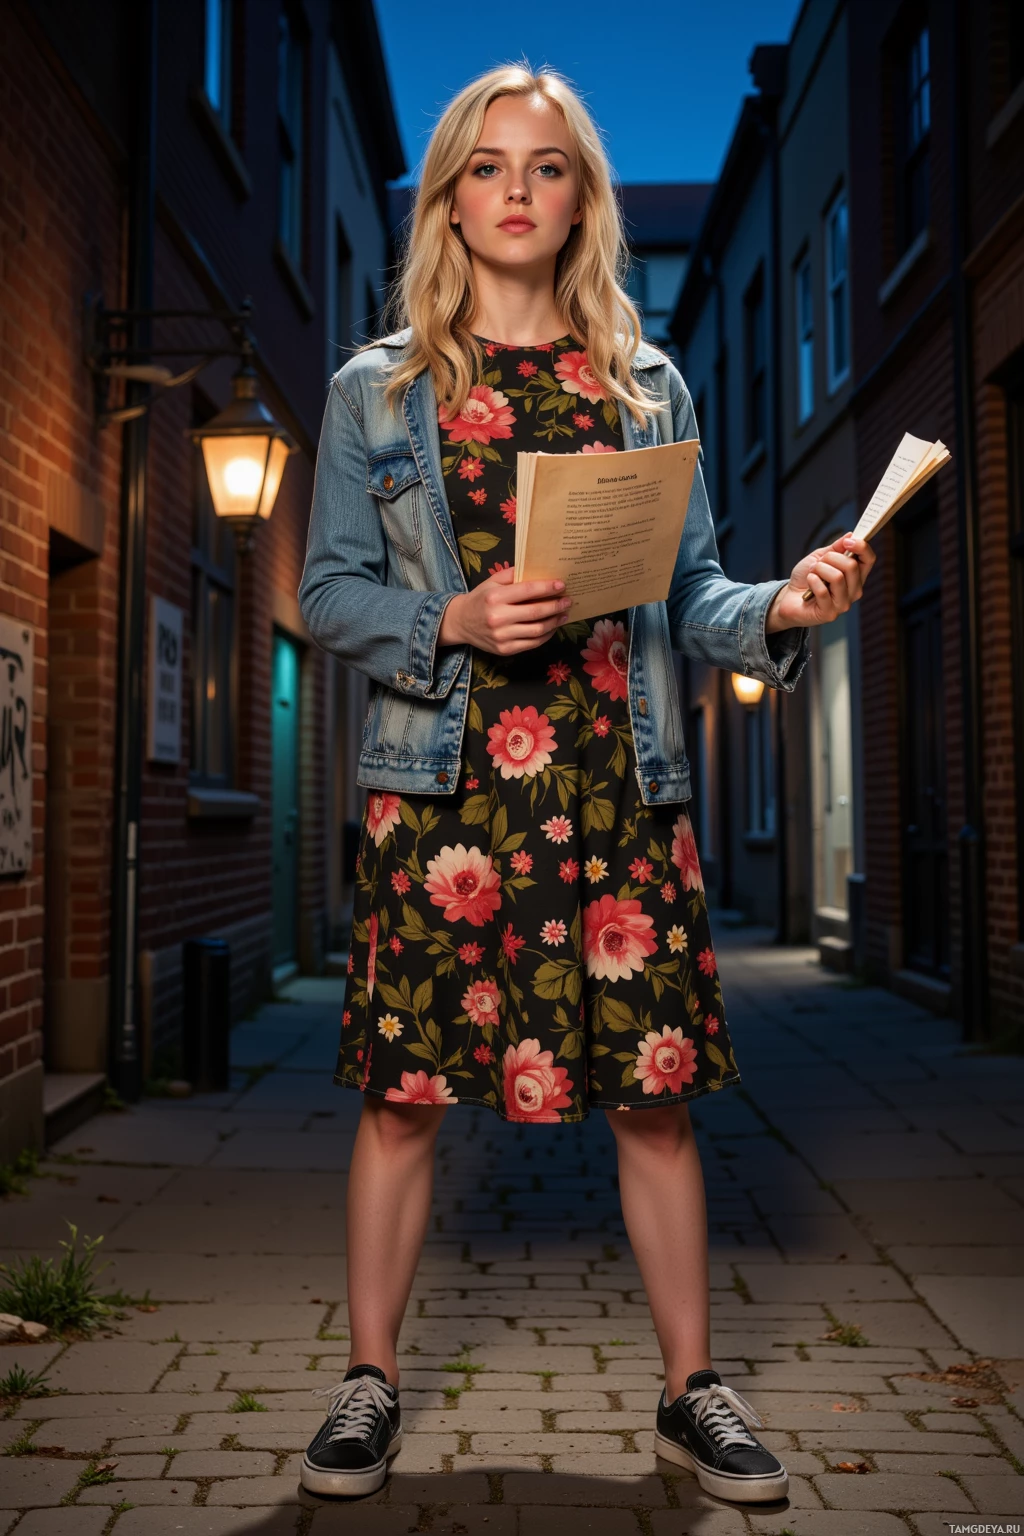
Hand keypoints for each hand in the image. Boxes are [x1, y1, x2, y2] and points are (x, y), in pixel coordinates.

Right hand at [438, 566, 572, 655]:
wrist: (460, 623)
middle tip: (568, 601)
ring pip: (537, 630)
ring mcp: (502, 636)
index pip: (528, 591)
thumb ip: (512, 574)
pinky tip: (552, 627)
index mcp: (495, 597)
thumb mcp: (491, 582)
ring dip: (554, 622)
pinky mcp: (505, 650)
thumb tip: (538, 570)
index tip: (562, 585)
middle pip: (536, 612)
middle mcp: (498, 618)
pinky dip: (546, 635)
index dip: (547, 588)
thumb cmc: (480, 599)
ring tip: (563, 614)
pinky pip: (532, 643)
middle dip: (556, 606)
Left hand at [766, 533, 875, 631]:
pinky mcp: (830, 613)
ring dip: (819, 570)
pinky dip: (812, 581)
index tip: (848, 541)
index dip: (861, 547)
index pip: (869, 559)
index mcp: (856, 576)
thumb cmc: (805, 578)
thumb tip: (850, 535)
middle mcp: (854, 591)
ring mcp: (843, 604)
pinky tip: (809, 584)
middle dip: (831, 558)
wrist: (788, 598)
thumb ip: (835, 548)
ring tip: (812, 574)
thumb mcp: (819, 558)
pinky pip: (823, 590)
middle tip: (819, 563)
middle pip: (852, 566)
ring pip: (837, 577)